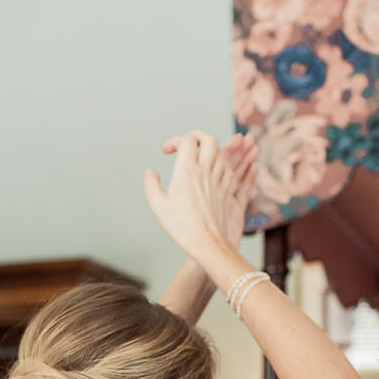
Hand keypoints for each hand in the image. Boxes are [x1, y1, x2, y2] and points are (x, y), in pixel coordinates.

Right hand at [144, 131, 256, 265]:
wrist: (206, 242)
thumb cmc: (182, 227)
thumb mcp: (158, 206)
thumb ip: (151, 185)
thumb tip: (150, 173)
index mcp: (187, 171)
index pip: (187, 141)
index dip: (176, 140)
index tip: (167, 151)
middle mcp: (205, 171)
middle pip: (208, 139)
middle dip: (197, 136)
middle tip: (188, 143)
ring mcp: (218, 179)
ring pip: (221, 151)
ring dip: (210, 148)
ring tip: (200, 155)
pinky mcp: (226, 189)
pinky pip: (229, 167)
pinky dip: (221, 162)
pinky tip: (213, 169)